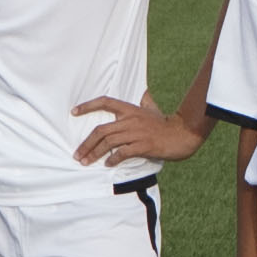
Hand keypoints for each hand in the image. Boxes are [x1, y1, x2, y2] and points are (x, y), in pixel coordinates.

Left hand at [71, 93, 204, 167]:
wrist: (182, 134)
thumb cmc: (165, 123)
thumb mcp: (152, 108)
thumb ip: (143, 101)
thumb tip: (143, 92)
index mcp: (130, 109)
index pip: (105, 102)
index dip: (88, 105)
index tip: (73, 112)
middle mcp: (130, 120)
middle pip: (101, 130)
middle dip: (86, 143)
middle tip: (77, 154)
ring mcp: (136, 133)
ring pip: (108, 142)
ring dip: (94, 153)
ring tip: (86, 162)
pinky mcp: (143, 146)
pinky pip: (122, 153)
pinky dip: (113, 159)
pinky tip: (107, 164)